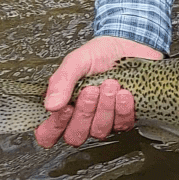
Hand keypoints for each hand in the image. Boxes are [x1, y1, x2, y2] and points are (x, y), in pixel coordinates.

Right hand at [34, 36, 159, 147]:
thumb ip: (61, 81)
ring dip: (105, 108)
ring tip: (110, 84)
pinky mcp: (125, 118)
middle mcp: (82, 118)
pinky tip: (124, 93)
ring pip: (99, 131)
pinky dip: (123, 109)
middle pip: (75, 136)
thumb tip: (50, 106)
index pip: (48, 134)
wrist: (130, 43)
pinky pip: (122, 125)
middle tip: (92, 89)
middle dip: (84, 112)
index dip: (55, 127)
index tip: (66, 107)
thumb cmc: (101, 53)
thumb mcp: (77, 61)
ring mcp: (104, 121)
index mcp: (63, 105)